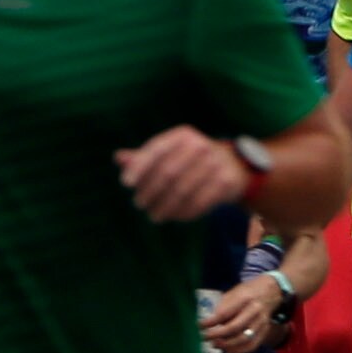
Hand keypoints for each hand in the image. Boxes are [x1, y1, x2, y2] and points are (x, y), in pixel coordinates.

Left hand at [115, 124, 252, 221]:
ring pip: (183, 190)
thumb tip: (118, 158)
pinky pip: (200, 202)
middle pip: (168, 172)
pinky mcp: (226, 182)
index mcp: (183, 135)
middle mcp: (201, 145)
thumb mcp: (170, 153)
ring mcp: (216, 163)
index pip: (156, 149)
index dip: (140, 166)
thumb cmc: (190, 159)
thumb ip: (144, 156)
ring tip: (153, 216)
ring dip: (164, 206)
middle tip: (139, 204)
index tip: (125, 183)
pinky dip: (183, 212)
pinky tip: (174, 217)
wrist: (233, 166)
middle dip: (150, 191)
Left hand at [200, 272, 289, 352]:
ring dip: (227, 344)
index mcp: (244, 298)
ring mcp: (261, 322)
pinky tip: (227, 350)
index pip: (225, 313)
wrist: (272, 291)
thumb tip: (209, 323)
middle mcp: (254, 311)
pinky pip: (252, 345)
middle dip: (216, 335)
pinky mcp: (264, 331)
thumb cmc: (248, 291)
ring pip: (244, 339)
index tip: (199, 326)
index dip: (210, 322)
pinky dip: (238, 351)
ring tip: (215, 344)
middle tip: (205, 337)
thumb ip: (222, 306)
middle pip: (234, 327)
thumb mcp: (234, 292)